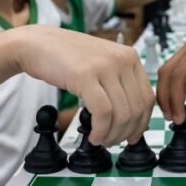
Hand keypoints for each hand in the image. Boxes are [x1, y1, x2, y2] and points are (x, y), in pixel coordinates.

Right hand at [14, 25, 154, 146]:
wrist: (37, 44)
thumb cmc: (67, 56)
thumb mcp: (103, 63)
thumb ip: (120, 82)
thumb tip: (133, 116)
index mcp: (131, 56)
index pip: (148, 98)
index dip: (142, 123)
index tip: (133, 136)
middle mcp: (122, 59)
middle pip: (137, 108)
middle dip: (126, 132)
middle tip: (113, 142)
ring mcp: (105, 66)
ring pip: (122, 113)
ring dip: (112, 134)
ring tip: (101, 140)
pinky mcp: (86, 76)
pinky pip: (103, 112)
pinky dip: (100, 130)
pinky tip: (93, 136)